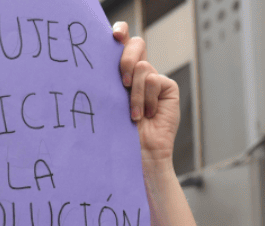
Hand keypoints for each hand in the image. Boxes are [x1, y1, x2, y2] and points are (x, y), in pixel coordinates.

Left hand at [111, 23, 179, 165]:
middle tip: (122, 81)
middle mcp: (137, 73)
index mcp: (119, 73)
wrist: (138, 154)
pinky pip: (155, 80)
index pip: (120, 42)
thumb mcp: (107, 102)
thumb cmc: (116, 132)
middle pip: (135, 45)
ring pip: (143, 67)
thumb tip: (96, 59)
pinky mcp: (168, 88)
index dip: (120, 32)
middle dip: (126, 59)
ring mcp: (154, 79)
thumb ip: (108, 79)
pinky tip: (148, 115)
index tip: (113, 34)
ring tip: (133, 115)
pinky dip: (147, 98)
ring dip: (135, 93)